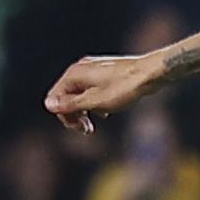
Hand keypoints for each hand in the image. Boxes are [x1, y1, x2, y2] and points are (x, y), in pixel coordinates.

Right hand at [45, 54, 163, 130]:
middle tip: (88, 130)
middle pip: (66, 96)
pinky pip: (91, 90)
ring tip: (97, 122)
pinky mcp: (104, 72)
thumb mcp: (95, 102)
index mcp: (74, 74)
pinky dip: (95, 102)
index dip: (64, 116)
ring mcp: (92, 69)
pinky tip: (107, 111)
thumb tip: (49, 105)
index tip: (80, 128)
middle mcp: (80, 68)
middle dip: (74, 115)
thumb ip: (71, 104)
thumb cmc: (124, 87)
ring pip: (79, 93)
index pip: (55, 98)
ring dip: (85, 110)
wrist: (151, 73)